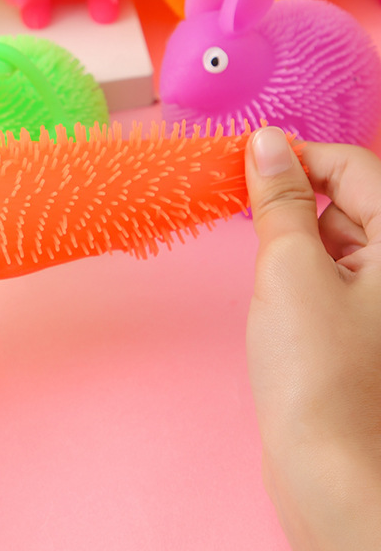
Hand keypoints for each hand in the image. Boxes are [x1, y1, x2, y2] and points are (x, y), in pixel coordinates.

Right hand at [245, 126, 380, 549]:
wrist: (327, 468)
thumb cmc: (315, 371)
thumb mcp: (290, 269)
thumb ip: (280, 200)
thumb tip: (265, 142)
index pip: (353, 165)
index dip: (297, 157)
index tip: (246, 163)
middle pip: (349, 197)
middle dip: (295, 199)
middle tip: (250, 219)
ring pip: (337, 233)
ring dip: (295, 234)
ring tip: (272, 273)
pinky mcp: (365, 320)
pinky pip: (333, 267)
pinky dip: (300, 265)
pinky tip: (281, 296)